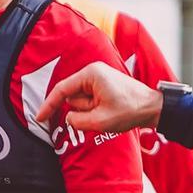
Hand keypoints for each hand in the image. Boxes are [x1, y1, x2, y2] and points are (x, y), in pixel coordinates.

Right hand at [38, 62, 162, 134]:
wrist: (152, 107)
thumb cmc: (130, 110)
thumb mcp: (100, 120)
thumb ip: (78, 121)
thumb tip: (69, 118)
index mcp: (90, 74)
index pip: (62, 90)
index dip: (49, 105)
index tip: (39, 118)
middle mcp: (92, 72)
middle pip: (73, 98)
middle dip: (83, 111)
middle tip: (102, 115)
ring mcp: (98, 78)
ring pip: (82, 102)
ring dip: (90, 112)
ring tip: (109, 113)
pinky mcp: (102, 86)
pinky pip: (90, 102)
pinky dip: (95, 111)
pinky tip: (109, 113)